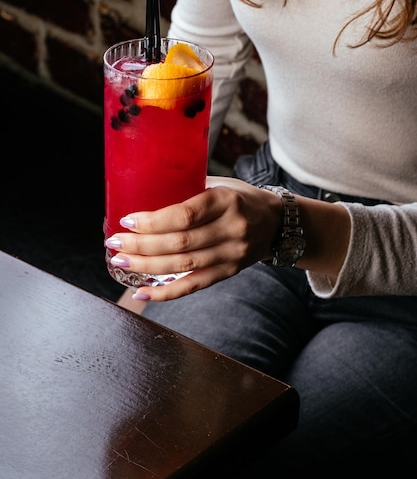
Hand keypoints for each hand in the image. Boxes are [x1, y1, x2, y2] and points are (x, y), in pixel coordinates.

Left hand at [105, 176, 281, 300]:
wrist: (276, 223)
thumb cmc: (239, 198)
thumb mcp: (219, 185)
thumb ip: (188, 192)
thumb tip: (142, 197)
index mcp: (226, 200)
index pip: (185, 215)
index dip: (153, 221)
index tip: (127, 221)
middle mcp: (232, 229)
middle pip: (180, 243)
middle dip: (141, 246)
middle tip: (114, 245)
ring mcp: (232, 254)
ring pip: (183, 266)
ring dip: (147, 267)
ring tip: (121, 263)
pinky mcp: (229, 272)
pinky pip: (194, 286)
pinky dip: (166, 292)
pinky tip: (143, 292)